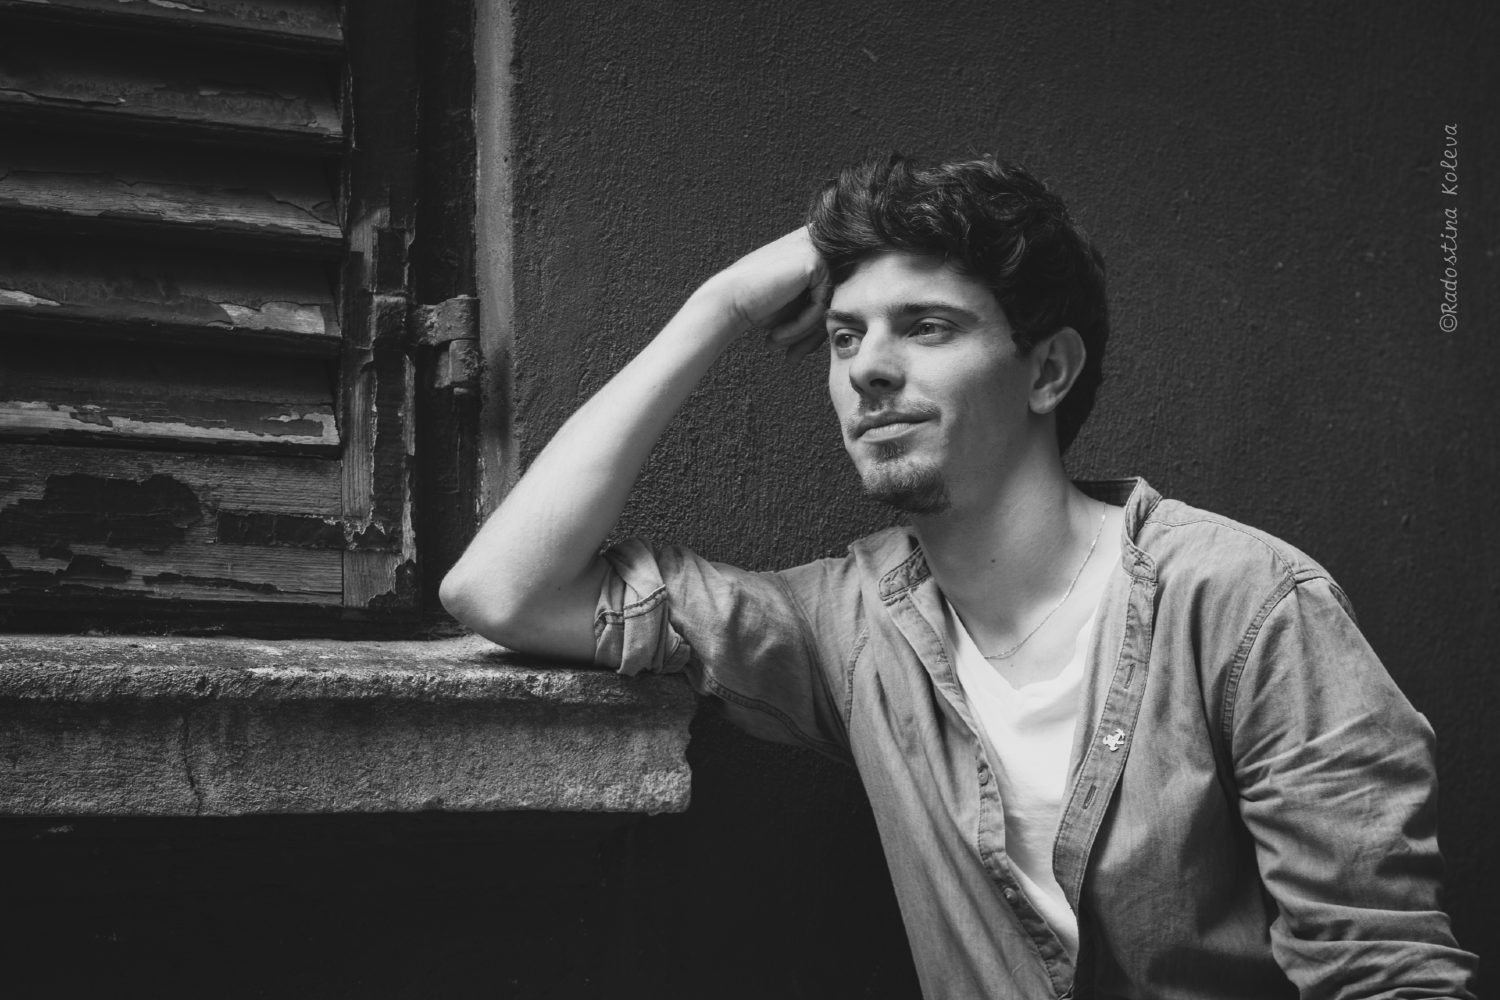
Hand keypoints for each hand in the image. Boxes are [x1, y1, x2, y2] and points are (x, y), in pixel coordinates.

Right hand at [694, 227, 830, 362]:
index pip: (828, 298)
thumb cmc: (755, 306)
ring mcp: (817, 251)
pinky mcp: (815, 262)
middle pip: (831, 302)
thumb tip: (841, 323)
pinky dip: (801, 325)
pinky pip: (821, 305)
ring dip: (803, 333)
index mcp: (811, 252)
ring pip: (827, 306)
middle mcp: (816, 247)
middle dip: (811, 335)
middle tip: (791, 357)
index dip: (812, 329)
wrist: (726, 301)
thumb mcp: (794, 307)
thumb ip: (818, 306)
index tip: (795, 352)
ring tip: (776, 344)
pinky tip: (777, 333)